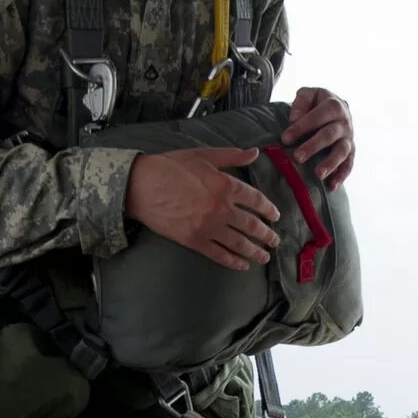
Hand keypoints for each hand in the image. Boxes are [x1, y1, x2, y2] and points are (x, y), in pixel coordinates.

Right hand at [127, 147, 278, 269]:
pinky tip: (243, 265)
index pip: (256, 200)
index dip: (269, 209)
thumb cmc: (171, 166)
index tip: (275, 216)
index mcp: (226, 185)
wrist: (142, 185)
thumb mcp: (204, 155)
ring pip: (239, 243)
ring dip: (255, 251)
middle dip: (267, 235)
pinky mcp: (194, 240)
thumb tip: (255, 152)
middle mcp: (222, 208)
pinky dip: (233, 261)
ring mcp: (209, 227)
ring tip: (265, 256)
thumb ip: (232, 156)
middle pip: (252, 225)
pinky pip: (219, 254)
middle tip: (275, 241)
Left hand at [280, 86, 355, 190]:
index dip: (301, 127)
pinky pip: (349, 164)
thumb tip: (295, 118)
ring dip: (330, 163)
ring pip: (342, 151)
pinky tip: (332, 186)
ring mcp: (349, 137)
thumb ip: (302, 101)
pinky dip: (342, 175)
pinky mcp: (351, 150)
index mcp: (333, 105)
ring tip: (317, 174)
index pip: (317, 117)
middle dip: (313, 146)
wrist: (336, 108)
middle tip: (297, 157)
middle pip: (329, 135)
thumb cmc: (317, 103)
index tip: (285, 138)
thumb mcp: (309, 94)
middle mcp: (344, 122)